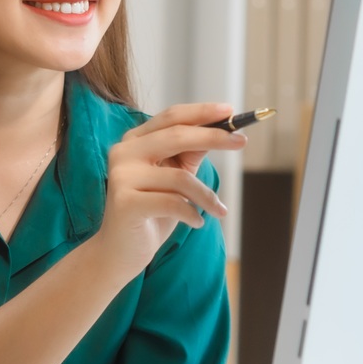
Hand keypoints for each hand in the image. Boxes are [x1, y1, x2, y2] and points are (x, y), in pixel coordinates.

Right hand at [91, 102, 242, 274]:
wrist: (120, 252)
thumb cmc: (152, 213)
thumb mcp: (176, 179)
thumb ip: (191, 154)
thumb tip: (224, 130)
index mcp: (134, 141)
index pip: (171, 117)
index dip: (202, 112)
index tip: (232, 112)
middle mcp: (124, 153)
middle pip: (176, 136)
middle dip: (213, 137)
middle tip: (241, 141)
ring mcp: (122, 177)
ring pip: (180, 177)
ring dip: (207, 196)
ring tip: (219, 211)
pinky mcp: (125, 203)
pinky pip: (173, 203)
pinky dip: (193, 214)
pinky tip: (196, 223)